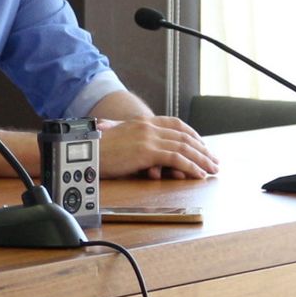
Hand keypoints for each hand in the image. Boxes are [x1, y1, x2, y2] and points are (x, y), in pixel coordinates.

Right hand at [97, 117, 219, 178]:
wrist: (82, 151)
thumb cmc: (95, 148)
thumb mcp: (115, 137)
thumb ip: (128, 137)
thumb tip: (134, 145)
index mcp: (141, 122)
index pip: (175, 124)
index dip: (192, 134)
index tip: (202, 145)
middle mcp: (148, 126)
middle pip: (184, 137)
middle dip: (202, 149)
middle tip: (213, 161)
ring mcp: (148, 138)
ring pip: (184, 148)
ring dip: (201, 160)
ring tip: (212, 169)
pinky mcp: (147, 151)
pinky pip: (176, 159)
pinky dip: (190, 167)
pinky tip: (198, 174)